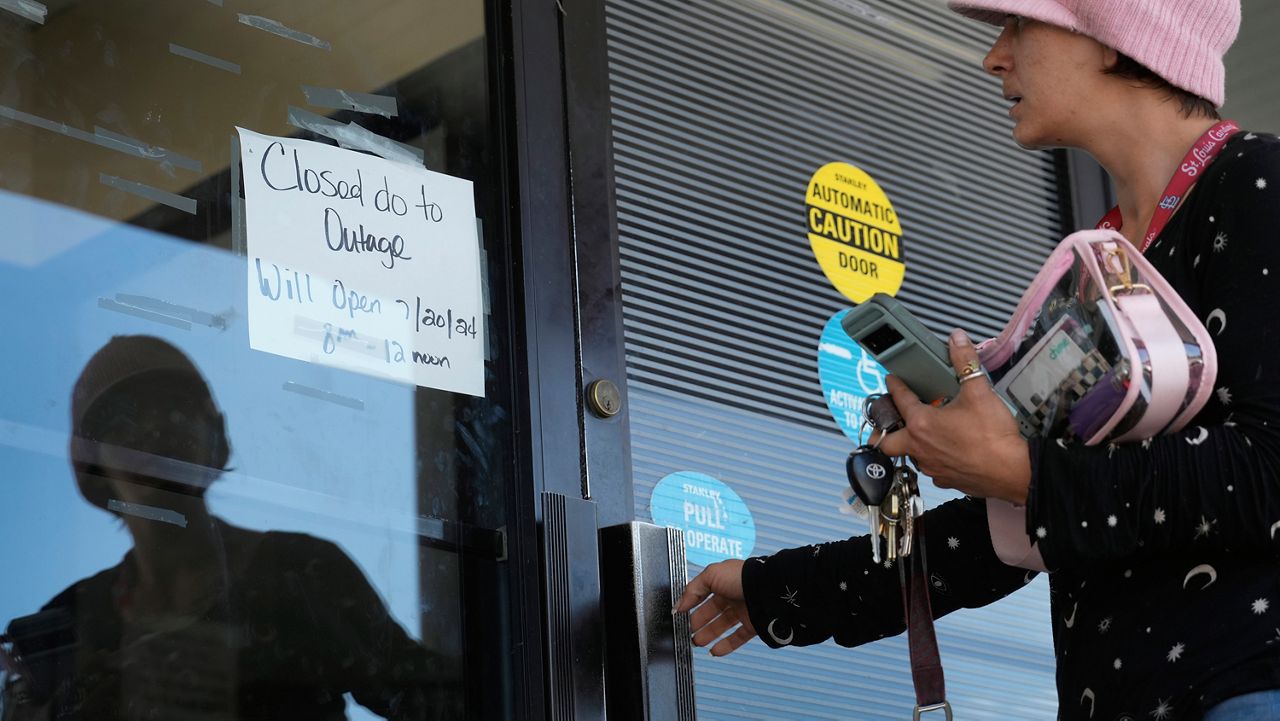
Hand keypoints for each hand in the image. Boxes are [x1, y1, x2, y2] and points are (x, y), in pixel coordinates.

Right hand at [673, 559, 755, 655]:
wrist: (767, 589)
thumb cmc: (741, 577)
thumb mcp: (710, 575)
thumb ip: (691, 590)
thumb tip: (679, 605)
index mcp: (722, 581)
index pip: (702, 594)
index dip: (690, 603)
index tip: (679, 614)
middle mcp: (732, 595)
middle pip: (711, 611)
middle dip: (697, 622)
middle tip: (686, 631)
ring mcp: (743, 610)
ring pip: (722, 625)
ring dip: (708, 635)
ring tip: (696, 642)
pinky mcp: (752, 624)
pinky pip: (737, 638)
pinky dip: (725, 646)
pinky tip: (714, 651)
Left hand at [878, 329, 1031, 504]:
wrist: (1014, 472)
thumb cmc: (994, 436)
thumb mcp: (979, 392)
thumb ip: (965, 362)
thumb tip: (957, 340)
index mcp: (922, 424)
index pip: (900, 400)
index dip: (895, 386)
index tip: (892, 381)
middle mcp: (920, 448)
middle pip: (887, 442)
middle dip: (883, 431)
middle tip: (890, 420)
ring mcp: (931, 467)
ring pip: (910, 455)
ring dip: (911, 444)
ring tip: (923, 432)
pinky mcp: (946, 480)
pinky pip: (931, 469)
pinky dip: (933, 458)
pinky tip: (945, 450)